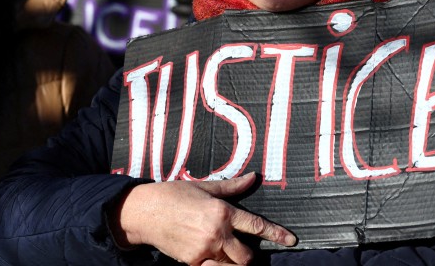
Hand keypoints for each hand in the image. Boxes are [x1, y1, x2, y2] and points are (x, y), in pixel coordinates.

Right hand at [112, 172, 295, 264]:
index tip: (290, 240)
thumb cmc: (172, 195)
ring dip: (233, 263)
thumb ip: (231, 186)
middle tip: (245, 250)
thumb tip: (253, 177)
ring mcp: (204, 250)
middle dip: (249, 257)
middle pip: (247, 256)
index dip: (276, 234)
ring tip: (228, 254)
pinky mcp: (193, 262)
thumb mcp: (203, 187)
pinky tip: (212, 258)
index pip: (256, 225)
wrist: (144, 212)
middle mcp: (216, 233)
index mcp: (221, 211)